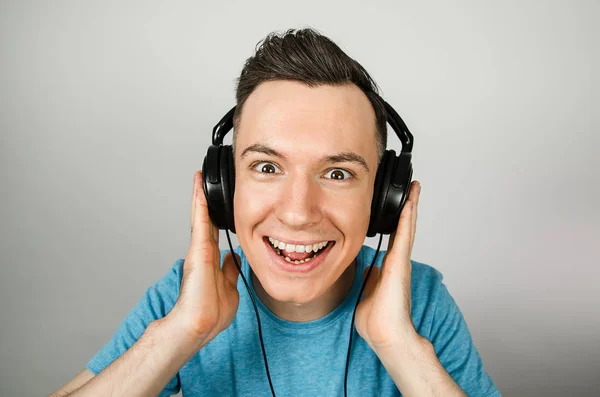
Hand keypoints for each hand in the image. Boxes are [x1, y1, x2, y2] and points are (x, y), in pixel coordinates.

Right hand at [165, 170, 239, 346]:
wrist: (199, 325)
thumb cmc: (211, 313)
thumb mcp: (229, 287)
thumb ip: (230, 270)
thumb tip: (235, 257)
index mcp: (211, 261)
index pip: (214, 232)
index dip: (216, 216)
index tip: (217, 202)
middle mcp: (203, 252)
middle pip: (205, 220)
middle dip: (204, 200)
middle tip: (203, 181)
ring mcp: (198, 250)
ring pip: (200, 217)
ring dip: (199, 197)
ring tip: (199, 178)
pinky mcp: (197, 250)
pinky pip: (200, 222)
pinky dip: (199, 205)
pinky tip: (200, 189)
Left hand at [355, 181, 421, 351]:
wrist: (385, 334)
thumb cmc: (376, 320)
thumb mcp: (367, 292)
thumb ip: (370, 278)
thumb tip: (369, 268)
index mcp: (389, 268)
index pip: (394, 237)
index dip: (398, 220)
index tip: (400, 204)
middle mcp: (398, 262)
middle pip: (404, 228)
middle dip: (408, 207)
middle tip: (412, 188)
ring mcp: (401, 262)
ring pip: (407, 228)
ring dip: (411, 207)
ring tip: (414, 187)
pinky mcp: (399, 263)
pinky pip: (404, 235)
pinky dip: (407, 218)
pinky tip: (410, 202)